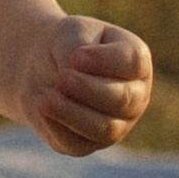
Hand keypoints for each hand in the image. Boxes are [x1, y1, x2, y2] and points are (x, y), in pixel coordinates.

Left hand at [20, 17, 152, 157]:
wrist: (42, 66)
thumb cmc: (66, 45)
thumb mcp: (71, 33)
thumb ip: (75, 49)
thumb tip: (69, 79)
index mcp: (136, 63)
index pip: (132, 63)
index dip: (104, 61)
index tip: (77, 56)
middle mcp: (134, 97)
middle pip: (123, 99)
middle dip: (90, 90)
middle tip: (62, 78)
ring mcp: (115, 124)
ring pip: (104, 129)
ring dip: (74, 114)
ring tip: (47, 99)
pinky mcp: (86, 144)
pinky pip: (77, 143)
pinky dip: (58, 126)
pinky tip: (42, 107)